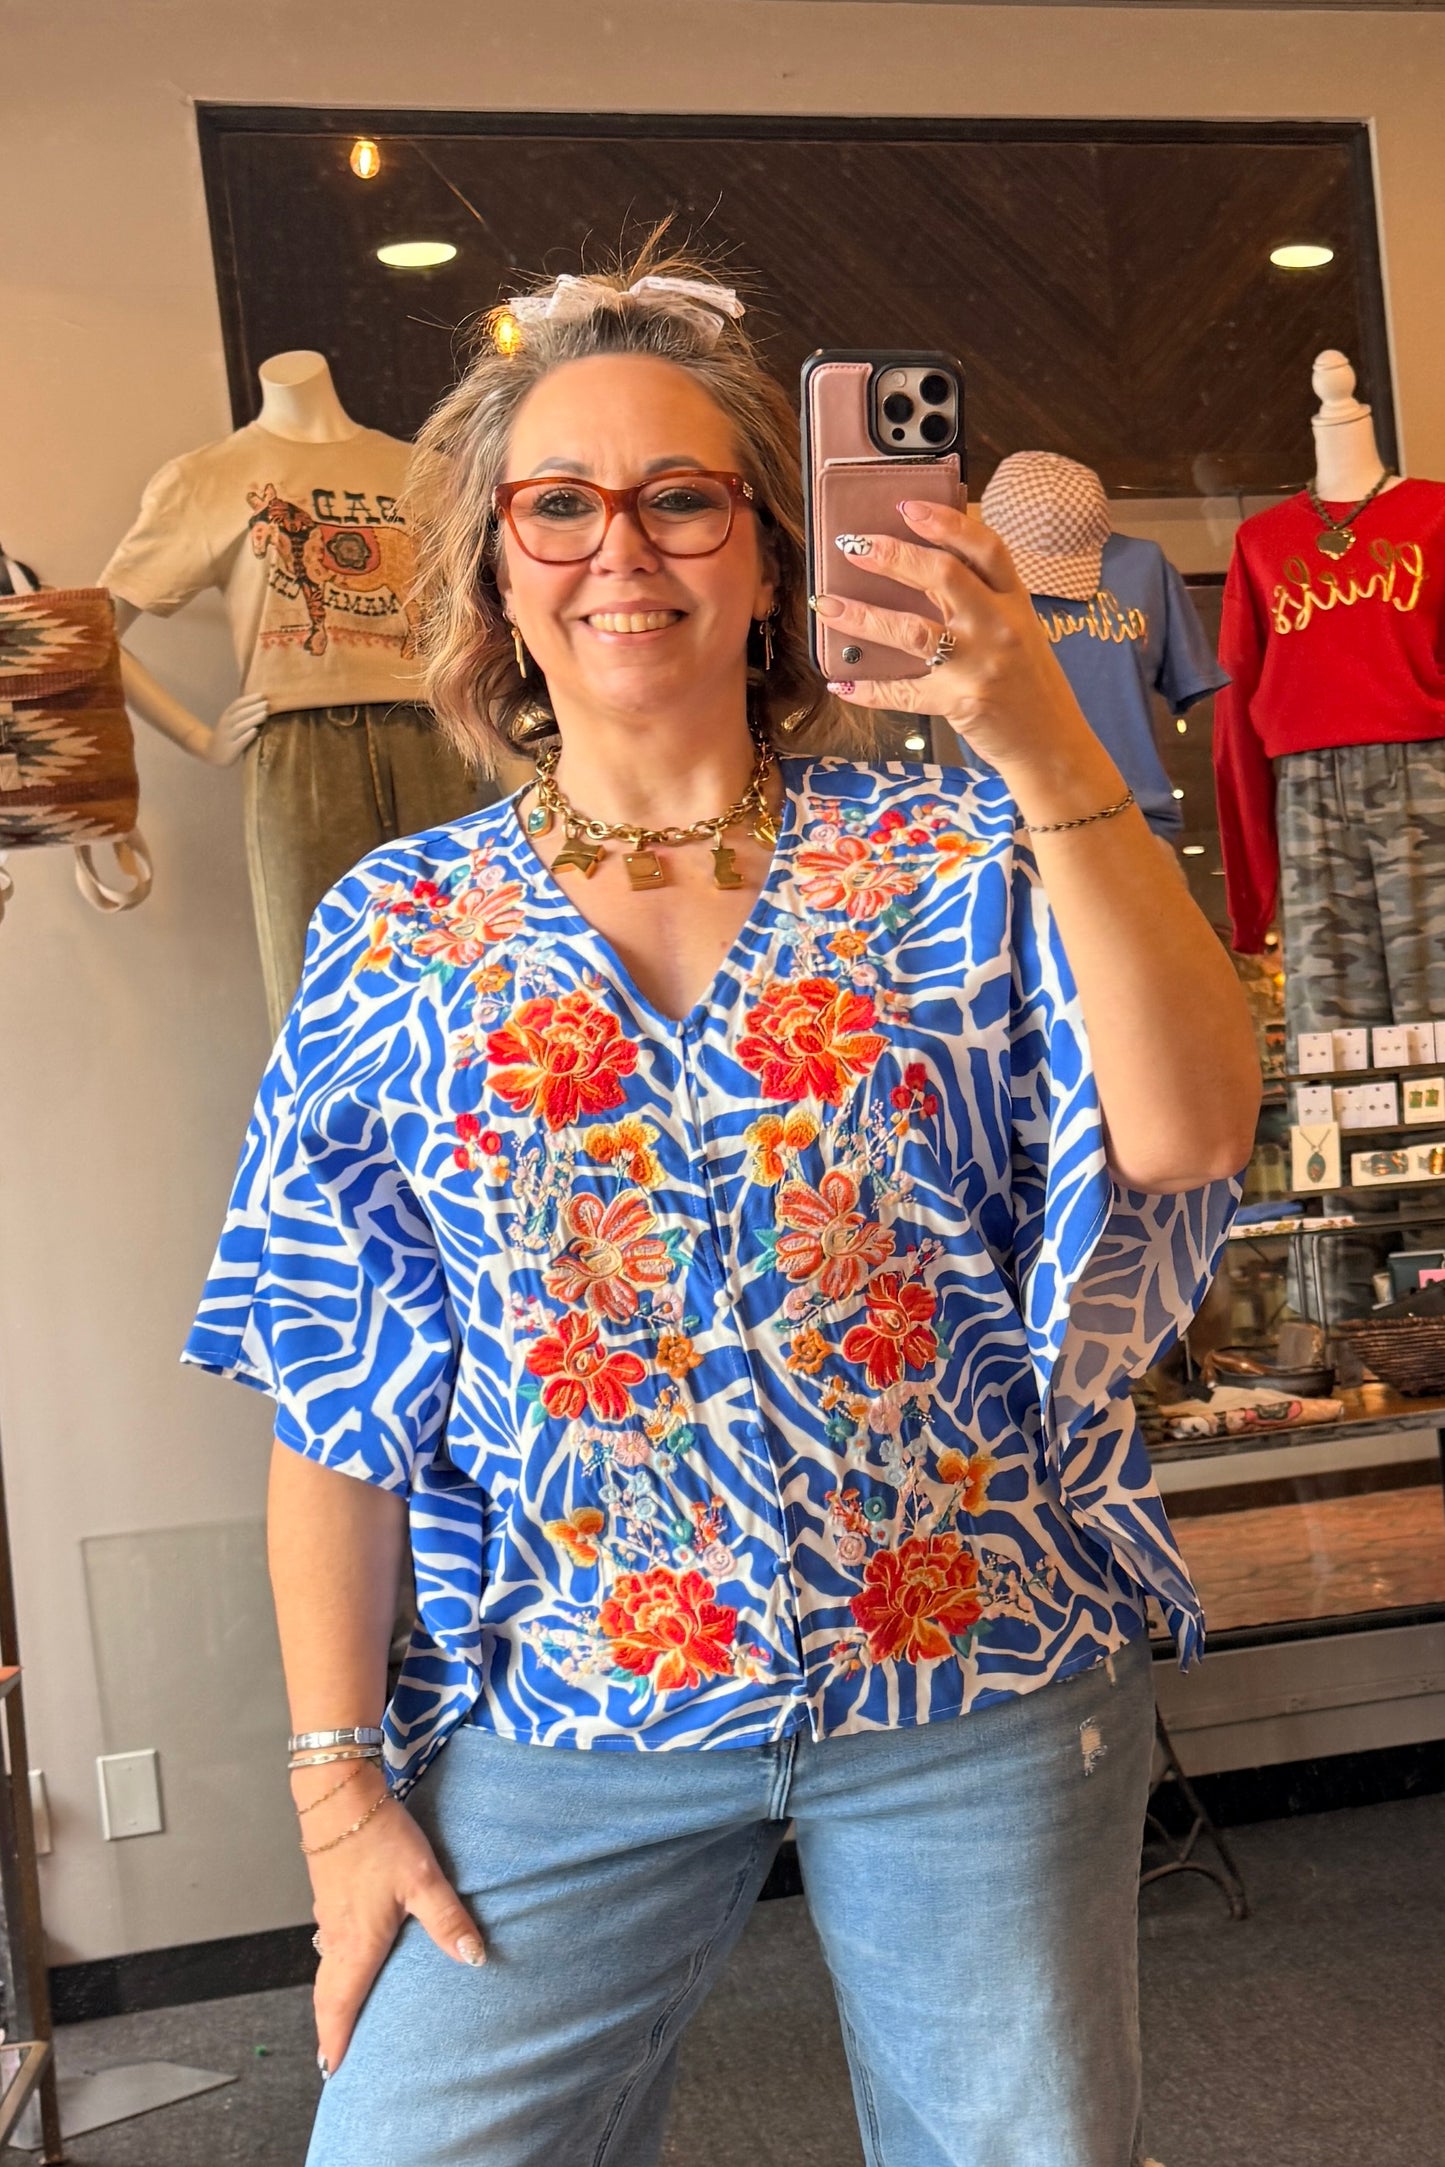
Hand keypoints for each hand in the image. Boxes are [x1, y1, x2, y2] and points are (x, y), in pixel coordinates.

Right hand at [203, 693, 267, 766]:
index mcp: (227, 716)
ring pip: (240, 726)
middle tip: (267, 703)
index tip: (262, 695)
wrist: (213, 753)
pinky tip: (255, 731)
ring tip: (264, 714)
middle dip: (253, 707)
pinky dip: (247, 735)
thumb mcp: (231, 722)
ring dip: (253, 719)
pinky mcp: (231, 749)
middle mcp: (226, 724)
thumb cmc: (228, 735)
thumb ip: (243, 714)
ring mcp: (228, 737)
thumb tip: (261, 703)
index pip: (237, 704)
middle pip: (240, 713)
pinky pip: (239, 741)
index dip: (249, 699)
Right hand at [302, 1764, 484, 2075]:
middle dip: (330, 2025)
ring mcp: (328, 1911)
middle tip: (334, 2052)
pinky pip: (329, 1939)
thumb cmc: (377, 1836)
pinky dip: (335, 1961)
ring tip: (345, 2011)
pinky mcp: (329, 1890)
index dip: (334, 2039)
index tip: (331, 2069)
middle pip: (326, 1993)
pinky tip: (353, 1952)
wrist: (337, 1793)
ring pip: (326, 1965)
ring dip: (332, 1993)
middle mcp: (335, 1933)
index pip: (339, 2004)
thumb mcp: (422, 1879)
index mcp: (356, 1942)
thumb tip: (474, 1958)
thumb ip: (448, 1919)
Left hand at [813, 502, 1098, 794]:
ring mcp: (980, 665)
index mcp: (1015, 602)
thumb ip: (981, 600)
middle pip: (943, 576)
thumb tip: (922, 567)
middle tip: (853, 546)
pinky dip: (869, 688)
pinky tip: (841, 681)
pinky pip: (904, 692)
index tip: (907, 506)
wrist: (1052, 743)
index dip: (946, 522)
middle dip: (893, 557)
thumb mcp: (1018, 631)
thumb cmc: (1029, 683)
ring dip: (864, 615)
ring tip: (828, 605)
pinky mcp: (960, 702)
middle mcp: (999, 627)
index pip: (985, 548)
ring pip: (913, 631)